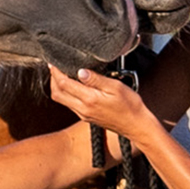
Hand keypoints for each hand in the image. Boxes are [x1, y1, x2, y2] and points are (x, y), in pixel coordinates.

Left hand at [45, 64, 160, 146]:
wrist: (136, 125)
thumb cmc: (130, 106)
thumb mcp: (115, 87)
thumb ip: (96, 79)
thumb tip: (80, 71)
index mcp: (89, 100)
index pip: (64, 84)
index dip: (56, 72)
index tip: (54, 62)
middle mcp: (82, 109)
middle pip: (57, 93)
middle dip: (53, 79)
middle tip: (55, 67)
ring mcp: (83, 114)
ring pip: (61, 100)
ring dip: (58, 86)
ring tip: (61, 74)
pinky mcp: (86, 117)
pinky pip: (69, 104)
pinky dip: (66, 93)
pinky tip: (72, 85)